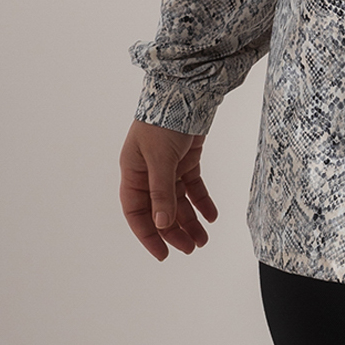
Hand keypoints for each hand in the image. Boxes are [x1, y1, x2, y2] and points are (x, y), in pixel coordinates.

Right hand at [119, 120, 217, 259]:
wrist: (185, 90)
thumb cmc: (164, 121)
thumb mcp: (160, 159)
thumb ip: (161, 192)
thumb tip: (162, 224)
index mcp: (133, 173)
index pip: (137, 212)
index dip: (148, 235)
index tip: (163, 254)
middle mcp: (148, 172)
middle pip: (160, 210)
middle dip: (174, 231)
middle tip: (192, 248)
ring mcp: (168, 166)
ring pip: (178, 201)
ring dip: (190, 220)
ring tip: (204, 239)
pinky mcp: (186, 158)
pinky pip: (193, 186)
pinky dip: (202, 200)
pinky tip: (212, 215)